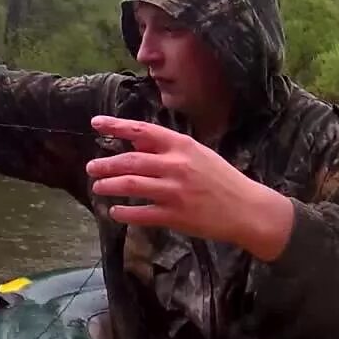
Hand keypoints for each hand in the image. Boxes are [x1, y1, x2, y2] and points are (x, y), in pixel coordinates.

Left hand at [84, 116, 295, 261]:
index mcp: (182, 146)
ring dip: (110, 185)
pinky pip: (142, 213)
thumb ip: (166, 149)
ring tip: (97, 187)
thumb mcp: (197, 155)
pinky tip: (115, 211)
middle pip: (130, 161)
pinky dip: (125, 213)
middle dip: (106, 164)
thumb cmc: (221, 179)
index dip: (116, 126)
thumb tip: (136, 143)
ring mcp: (175, 191)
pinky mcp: (175, 215)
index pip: (142, 131)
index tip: (95, 124)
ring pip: (132, 185)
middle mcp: (177, 166)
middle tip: (91, 168)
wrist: (247, 209)